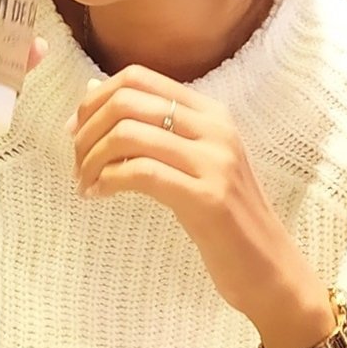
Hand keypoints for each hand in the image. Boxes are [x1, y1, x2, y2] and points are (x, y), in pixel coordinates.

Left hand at [69, 67, 329, 344]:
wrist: (271, 270)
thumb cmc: (224, 218)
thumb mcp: (190, 164)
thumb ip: (150, 129)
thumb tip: (91, 92)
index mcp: (210, 113)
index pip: (138, 77)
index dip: (96, 99)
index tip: (75, 131)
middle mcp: (214, 128)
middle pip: (128, 101)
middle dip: (87, 129)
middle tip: (76, 163)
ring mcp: (214, 162)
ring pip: (129, 134)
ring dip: (91, 159)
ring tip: (84, 183)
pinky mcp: (208, 199)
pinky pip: (141, 173)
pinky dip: (107, 181)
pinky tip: (98, 196)